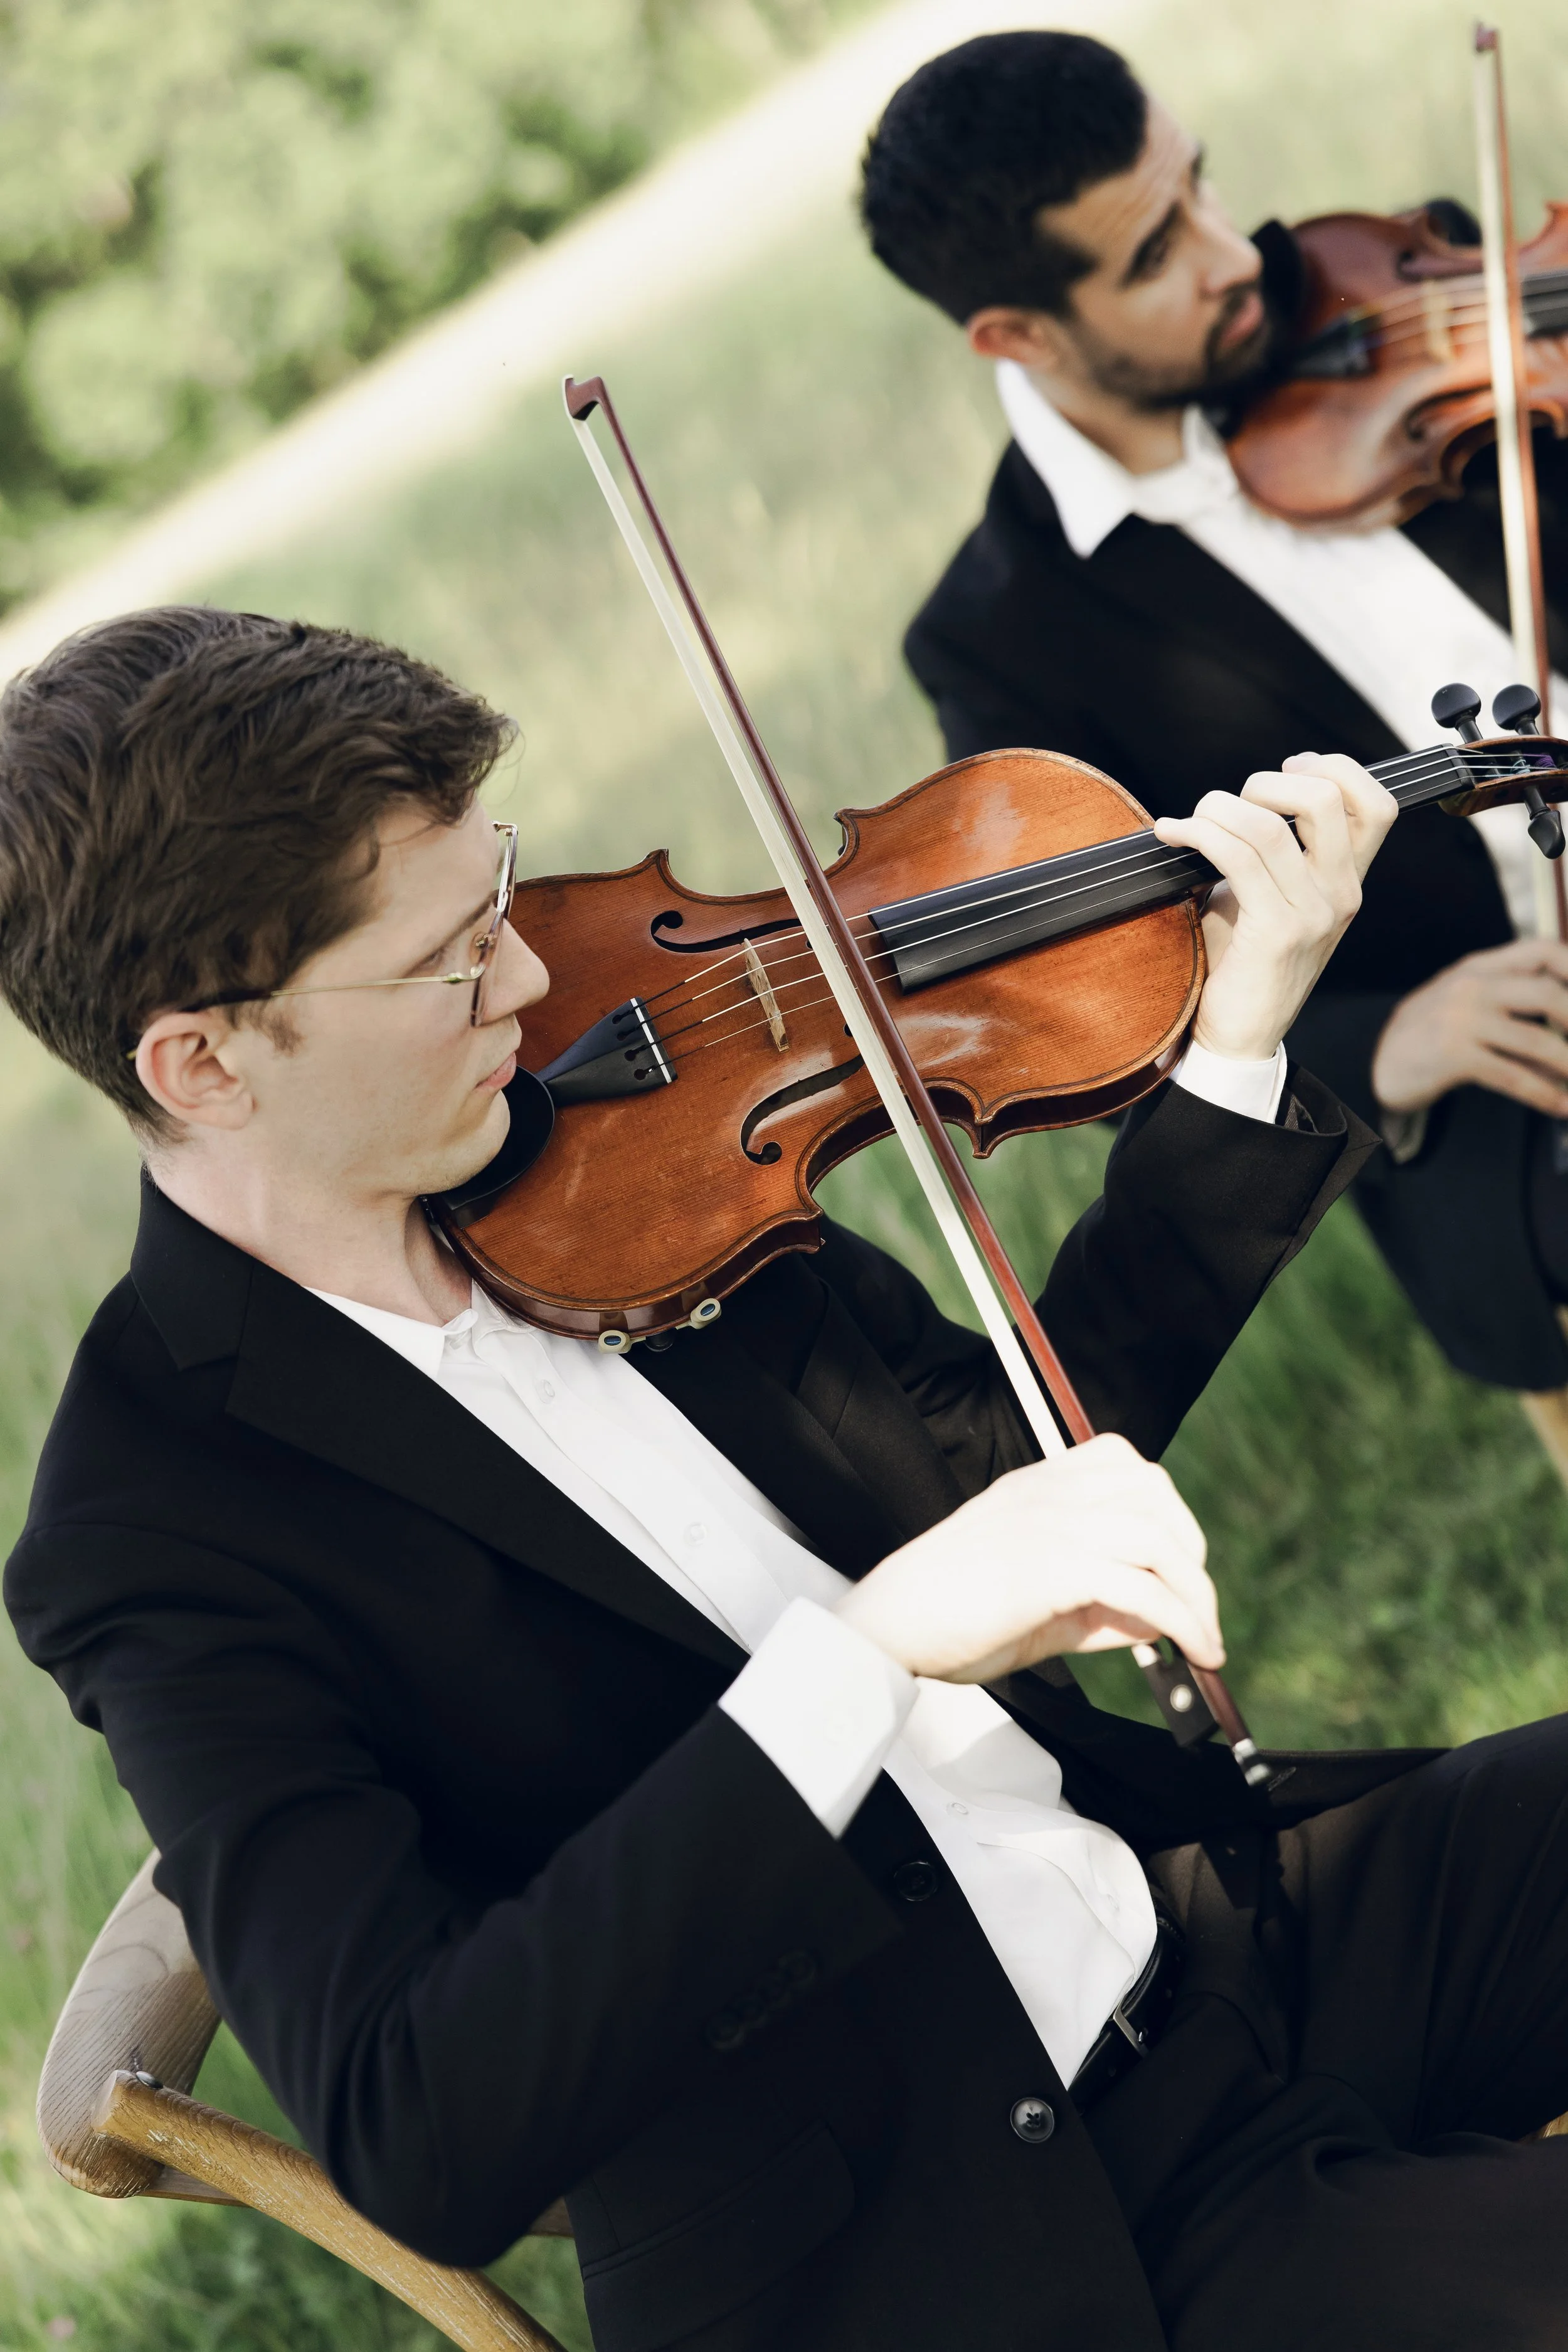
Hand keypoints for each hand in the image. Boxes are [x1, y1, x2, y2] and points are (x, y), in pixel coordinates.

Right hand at [834, 1433, 1220, 1683]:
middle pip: (1155, 1496)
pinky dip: (1180, 1622)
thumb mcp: (1034, 1596)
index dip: (1167, 1510)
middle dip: (1192, 1555)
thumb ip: (1095, 1601)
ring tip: (1204, 1641)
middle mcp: (1049, 1493)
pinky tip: (1191, 1652)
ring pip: (1158, 1541)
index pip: (1125, 1463)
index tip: (1177, 1563)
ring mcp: (1051, 1524)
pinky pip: (1141, 1588)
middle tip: (1198, 1609)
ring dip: (1196, 1594)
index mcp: (1037, 1485)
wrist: (889, 1624)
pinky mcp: (1052, 1568)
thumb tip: (1160, 1623)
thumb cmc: (950, 1615)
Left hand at [1152, 752, 1395, 1061]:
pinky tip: (1173, 835)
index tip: (1287, 769)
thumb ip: (1271, 851)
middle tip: (1231, 803)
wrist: (1238, 1035)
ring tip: (1192, 820)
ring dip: (1218, 808)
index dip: (1336, 768)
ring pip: (1270, 826)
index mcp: (1347, 881)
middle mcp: (1342, 894)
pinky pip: (1238, 858)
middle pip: (1327, 798)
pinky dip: (1199, 833)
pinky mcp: (1277, 932)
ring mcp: (1314, 914)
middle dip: (1267, 782)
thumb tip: (1236, 800)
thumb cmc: (1243, 962)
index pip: (1378, 804)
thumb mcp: (1269, 897)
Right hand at [1372, 938, 1567, 1117]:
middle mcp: (1472, 985)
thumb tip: (1564, 1030)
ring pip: (1536, 1040)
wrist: (1372, 1063)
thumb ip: (1511, 1001)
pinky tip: (1561, 1108)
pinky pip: (1512, 1076)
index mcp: (1480, 966)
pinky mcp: (1453, 1055)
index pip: (1542, 950)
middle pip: (1548, 994)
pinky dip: (1544, 1095)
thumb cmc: (1430, 1035)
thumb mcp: (1466, 1002)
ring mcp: (1461, 1019)